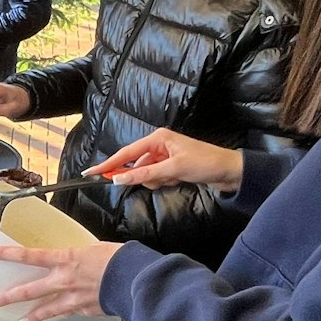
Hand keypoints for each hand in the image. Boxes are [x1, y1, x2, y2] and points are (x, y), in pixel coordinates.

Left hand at [0, 242, 123, 320]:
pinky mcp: (83, 310)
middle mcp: (62, 280)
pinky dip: (59, 316)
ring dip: (30, 316)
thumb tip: (76, 260)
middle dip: (6, 298)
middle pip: (27, 291)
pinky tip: (53, 319)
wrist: (134, 279)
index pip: (27, 256)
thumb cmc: (119, 259)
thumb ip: (79, 256)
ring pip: (44, 310)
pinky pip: (66, 313)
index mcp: (64, 259)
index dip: (4, 254)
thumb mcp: (94, 248)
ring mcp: (71, 298)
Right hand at [89, 128, 243, 190]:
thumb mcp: (173, 169)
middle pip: (136, 165)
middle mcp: (158, 144)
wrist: (229, 171)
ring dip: (157, 180)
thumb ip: (145, 175)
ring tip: (176, 178)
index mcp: (157, 138)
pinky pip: (156, 178)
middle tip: (163, 177)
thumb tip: (119, 179)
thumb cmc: (205, 163)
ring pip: (146, 174)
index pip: (126, 153)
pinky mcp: (170, 166)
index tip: (90, 172)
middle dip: (145, 176)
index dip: (108, 164)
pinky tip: (179, 179)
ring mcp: (164, 156)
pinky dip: (164, 182)